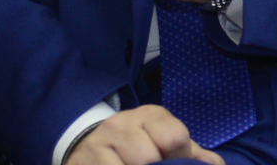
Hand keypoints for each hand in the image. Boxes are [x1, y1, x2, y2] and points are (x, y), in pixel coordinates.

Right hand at [67, 107, 222, 163]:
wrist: (90, 146)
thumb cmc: (139, 146)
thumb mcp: (166, 144)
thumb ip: (192, 155)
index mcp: (150, 116)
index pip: (174, 137)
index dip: (179, 158)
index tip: (172, 162)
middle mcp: (121, 124)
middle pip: (148, 159)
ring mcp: (99, 144)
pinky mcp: (83, 163)